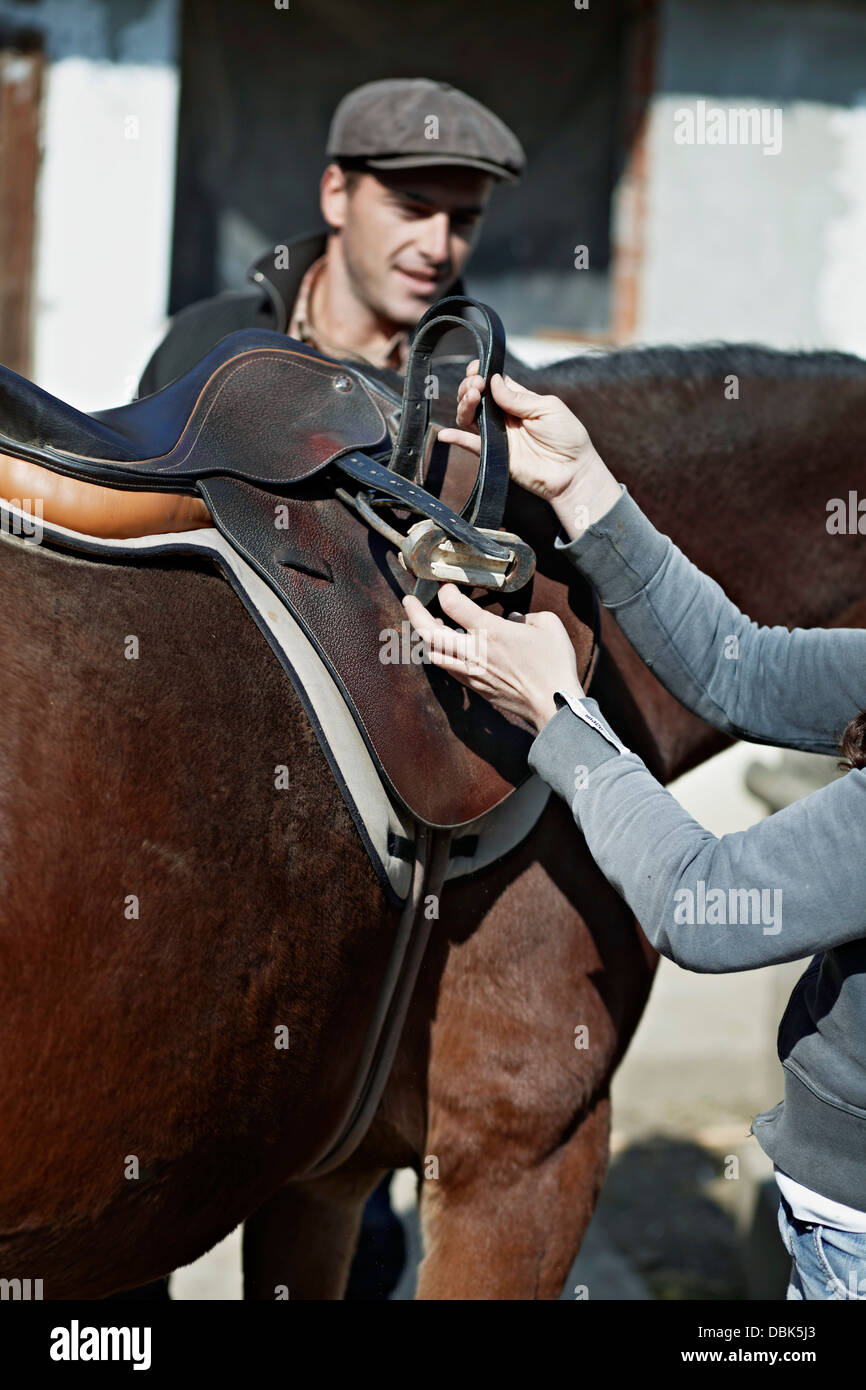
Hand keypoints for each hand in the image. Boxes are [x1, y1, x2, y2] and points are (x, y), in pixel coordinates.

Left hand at [402, 583, 583, 732]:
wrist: (552, 704)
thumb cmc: (553, 664)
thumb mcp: (548, 625)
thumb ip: (526, 616)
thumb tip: (513, 619)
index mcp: (490, 631)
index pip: (453, 605)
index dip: (446, 591)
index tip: (448, 585)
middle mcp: (474, 651)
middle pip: (430, 631)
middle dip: (414, 613)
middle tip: (408, 600)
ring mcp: (471, 671)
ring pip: (434, 652)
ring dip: (426, 636)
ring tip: (428, 624)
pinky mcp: (474, 685)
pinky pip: (448, 668)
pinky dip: (441, 655)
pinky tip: (446, 648)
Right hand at [438, 366, 621, 536]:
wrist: (572, 472)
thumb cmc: (568, 438)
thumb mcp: (548, 408)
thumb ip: (519, 397)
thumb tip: (494, 381)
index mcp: (520, 401)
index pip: (494, 383)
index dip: (482, 374)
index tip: (477, 369)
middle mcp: (505, 416)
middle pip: (478, 398)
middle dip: (470, 386)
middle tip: (476, 385)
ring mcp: (498, 436)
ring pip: (470, 418)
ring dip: (465, 405)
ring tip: (472, 397)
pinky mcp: (494, 455)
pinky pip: (471, 445)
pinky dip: (457, 439)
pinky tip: (445, 433)